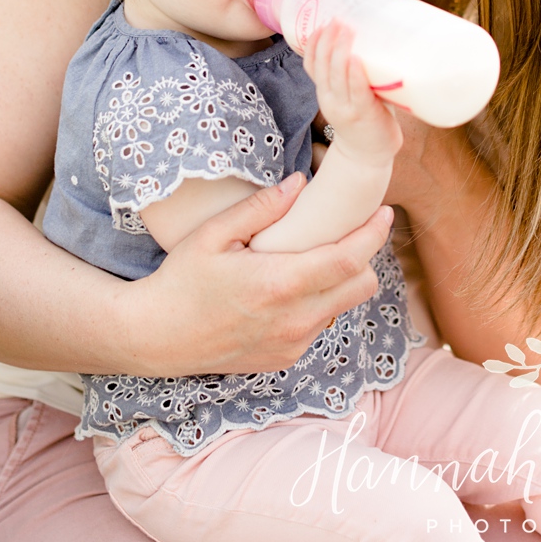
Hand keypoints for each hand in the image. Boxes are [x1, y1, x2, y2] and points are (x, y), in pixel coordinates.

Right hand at [124, 178, 392, 375]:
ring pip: (342, 306)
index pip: (350, 258)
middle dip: (364, 258)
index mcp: (280, 283)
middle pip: (362, 286)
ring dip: (338, 281)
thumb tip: (300, 184)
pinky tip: (285, 291)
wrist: (157, 336)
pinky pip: (319, 325)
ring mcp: (294, 342)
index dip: (374, 234)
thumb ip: (260, 208)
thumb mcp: (212, 235)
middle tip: (346, 234)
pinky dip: (316, 304)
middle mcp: (295, 318)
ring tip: (310, 260)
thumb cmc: (181, 280)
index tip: (383, 213)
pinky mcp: (287, 357)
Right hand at [305, 20, 401, 166]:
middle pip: (322, 65)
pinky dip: (354, 74)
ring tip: (346, 30)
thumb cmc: (366, 121)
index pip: (311, 65)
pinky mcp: (363, 114)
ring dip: (340, 50)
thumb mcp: (352, 96)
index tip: (321, 24)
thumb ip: (357, 76)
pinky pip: (356, 91)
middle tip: (337, 20)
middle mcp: (329, 98)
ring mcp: (345, 107)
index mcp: (325, 92)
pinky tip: (356, 59)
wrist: (367, 158)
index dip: (313, 44)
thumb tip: (379, 41)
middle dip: (328, 40)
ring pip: (336, 75)